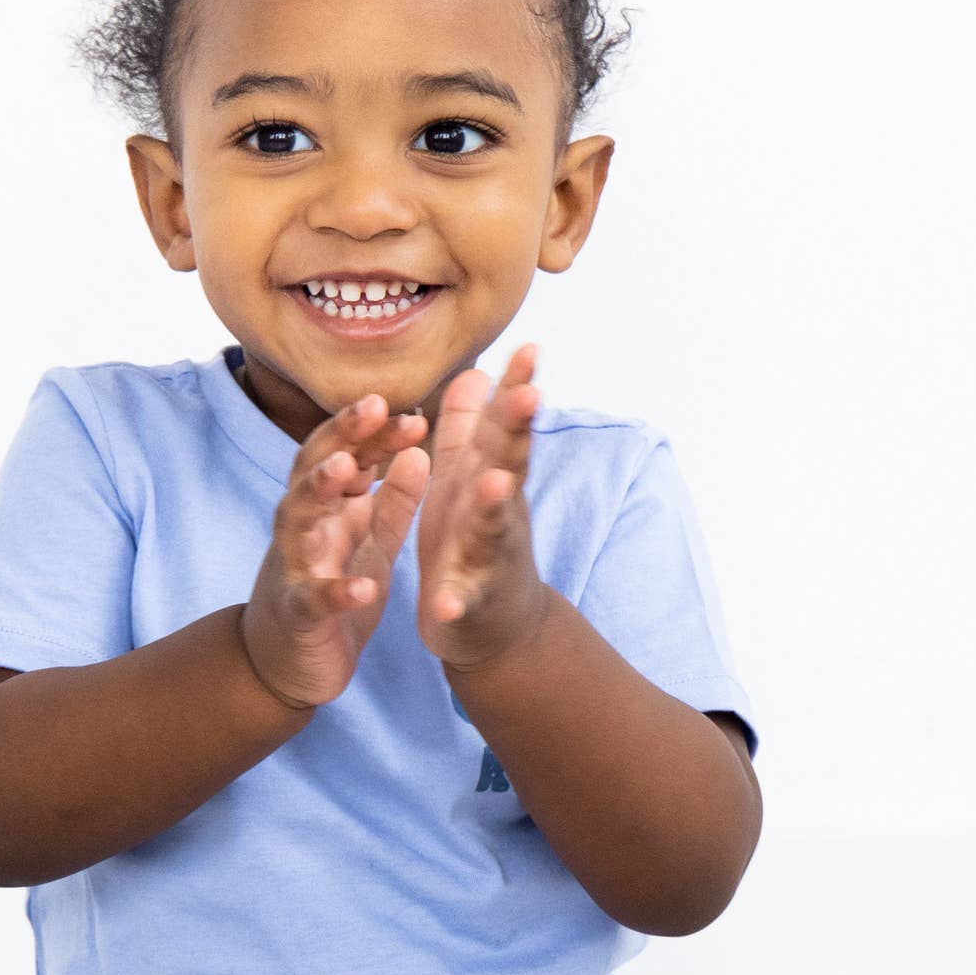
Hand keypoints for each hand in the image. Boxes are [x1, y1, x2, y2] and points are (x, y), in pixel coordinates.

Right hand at [240, 395, 429, 710]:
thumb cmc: (329, 589)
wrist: (285, 663)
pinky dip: (336, 592)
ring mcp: (293, 566)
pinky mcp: (297, 613)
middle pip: (315, 468)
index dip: (375, 430)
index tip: (413, 410)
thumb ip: (392, 501)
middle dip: (343, 436)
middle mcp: (302, 526)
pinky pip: (312, 598)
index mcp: (326, 507)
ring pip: (296, 517)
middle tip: (376, 406)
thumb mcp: (369, 542)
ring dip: (319, 491)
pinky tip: (362, 588)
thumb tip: (417, 450)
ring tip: (347, 472)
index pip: (346, 453)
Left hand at [418, 343, 552, 672]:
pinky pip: (460, 601)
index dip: (517, 388)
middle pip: (510, 467)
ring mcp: (486, 559)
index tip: (529, 346)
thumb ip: (471, 429)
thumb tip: (477, 370)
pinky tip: (445, 602)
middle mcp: (498, 514)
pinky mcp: (466, 604)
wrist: (495, 628)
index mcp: (490, 479)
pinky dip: (454, 601)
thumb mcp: (470, 481)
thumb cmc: (476, 543)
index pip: (507, 427)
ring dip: (493, 508)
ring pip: (491, 531)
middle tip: (530, 395)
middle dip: (519, 432)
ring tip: (494, 484)